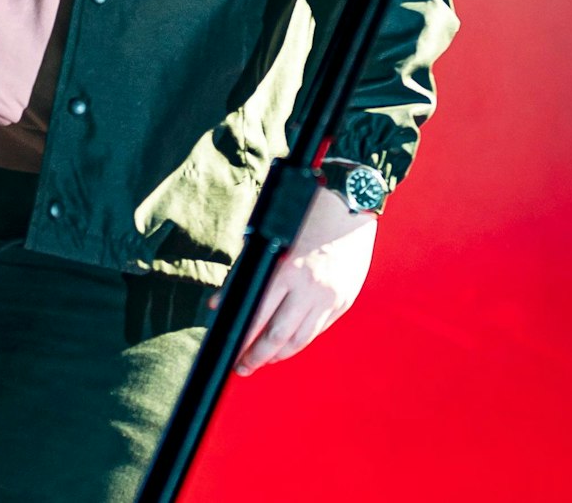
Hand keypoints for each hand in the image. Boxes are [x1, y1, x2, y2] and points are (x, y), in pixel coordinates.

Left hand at [233, 185, 376, 374]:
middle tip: (243, 366)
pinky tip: (288, 344)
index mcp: (286, 270)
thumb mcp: (270, 239)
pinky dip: (301, 341)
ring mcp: (329, 297)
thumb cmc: (306, 215)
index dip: (241, 340)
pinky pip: (318, 329)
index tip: (230, 352)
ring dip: (279, 355)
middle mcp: (309, 288)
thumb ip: (245, 273)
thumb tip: (220, 304)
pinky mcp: (344, 300)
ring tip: (263, 360)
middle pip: (277, 336)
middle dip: (256, 356)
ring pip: (300, 339)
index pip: (257, 316)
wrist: (351, 205)